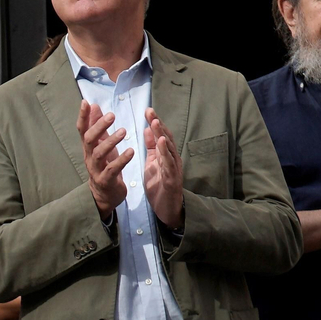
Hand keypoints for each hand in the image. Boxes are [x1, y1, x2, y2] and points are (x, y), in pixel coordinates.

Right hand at [77, 100, 130, 219]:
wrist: (104, 194)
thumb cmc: (104, 165)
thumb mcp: (100, 144)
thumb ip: (97, 126)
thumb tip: (93, 105)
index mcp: (88, 147)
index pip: (82, 129)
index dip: (83, 116)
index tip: (86, 102)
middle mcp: (89, 156)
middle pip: (89, 140)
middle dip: (99, 127)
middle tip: (112, 115)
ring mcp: (96, 169)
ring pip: (99, 154)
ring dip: (111, 142)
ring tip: (123, 131)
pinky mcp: (105, 181)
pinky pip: (112, 169)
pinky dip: (121, 160)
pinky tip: (131, 151)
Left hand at [142, 108, 183, 228]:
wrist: (167, 209)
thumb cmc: (160, 186)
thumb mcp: (153, 164)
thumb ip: (152, 148)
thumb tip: (148, 129)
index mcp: (166, 155)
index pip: (160, 135)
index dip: (155, 122)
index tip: (147, 109)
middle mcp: (172, 159)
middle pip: (166, 138)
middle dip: (158, 124)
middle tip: (150, 111)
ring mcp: (174, 168)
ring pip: (169, 149)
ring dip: (162, 135)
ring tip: (155, 123)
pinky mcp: (172, 179)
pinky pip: (169, 164)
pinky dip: (165, 152)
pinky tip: (162, 142)